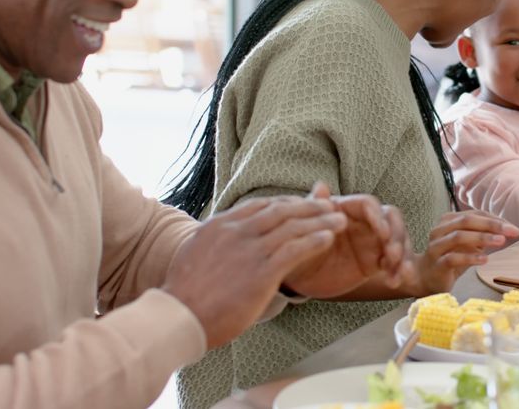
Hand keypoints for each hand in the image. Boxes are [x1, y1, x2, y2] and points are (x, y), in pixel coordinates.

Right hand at [163, 196, 345, 348]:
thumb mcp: (195, 254)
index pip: (260, 205)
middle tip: (327, 204)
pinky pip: (296, 249)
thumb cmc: (186, 295)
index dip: (285, 203)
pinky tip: (329, 239)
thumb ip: (215, 243)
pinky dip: (315, 240)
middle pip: (281, 209)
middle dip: (308, 205)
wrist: (180, 316)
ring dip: (320, 220)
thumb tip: (221, 242)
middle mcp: (236, 230)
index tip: (301, 204)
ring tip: (339, 219)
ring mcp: (250, 249)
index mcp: (220, 225)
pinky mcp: (262, 271)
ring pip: (293, 226)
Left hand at [282, 183, 409, 297]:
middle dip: (397, 235)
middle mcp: (363, 221)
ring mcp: (372, 241)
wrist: (298, 278)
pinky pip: (395, 263)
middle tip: (392, 254)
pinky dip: (400, 271)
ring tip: (398, 273)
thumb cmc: (297, 249)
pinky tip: (395, 282)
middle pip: (391, 219)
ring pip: (398, 240)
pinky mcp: (377, 261)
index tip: (382, 233)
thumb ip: (314, 209)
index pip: (368, 204)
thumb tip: (320, 186)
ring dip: (403, 255)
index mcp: (345, 209)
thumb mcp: (301, 232)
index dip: (378, 216)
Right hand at [404, 210, 518, 295]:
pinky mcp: (436, 264)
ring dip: (482, 238)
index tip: (512, 227)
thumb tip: (507, 230)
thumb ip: (483, 235)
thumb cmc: (450, 258)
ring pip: (459, 237)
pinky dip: (470, 257)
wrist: (425, 278)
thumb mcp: (468, 244)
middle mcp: (440, 230)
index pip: (474, 214)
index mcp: (448, 221)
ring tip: (500, 241)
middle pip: (466, 221)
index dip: (494, 219)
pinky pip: (452, 258)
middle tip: (511, 231)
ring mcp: (436, 247)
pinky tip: (485, 259)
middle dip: (491, 225)